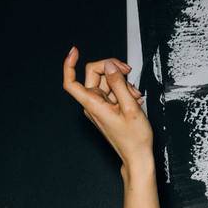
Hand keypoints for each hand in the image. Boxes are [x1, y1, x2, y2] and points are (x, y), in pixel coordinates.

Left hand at [63, 48, 152, 168]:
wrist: (137, 156)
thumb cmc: (134, 139)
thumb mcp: (130, 107)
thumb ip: (119, 83)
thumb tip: (110, 66)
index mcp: (93, 104)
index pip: (71, 82)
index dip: (69, 65)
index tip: (74, 52)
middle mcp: (93, 104)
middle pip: (95, 74)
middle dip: (113, 69)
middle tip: (128, 71)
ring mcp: (99, 106)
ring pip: (107, 81)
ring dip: (123, 83)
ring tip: (135, 96)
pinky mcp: (106, 108)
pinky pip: (112, 91)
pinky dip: (123, 91)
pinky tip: (133, 99)